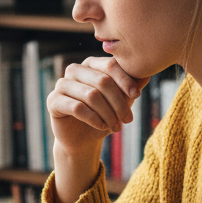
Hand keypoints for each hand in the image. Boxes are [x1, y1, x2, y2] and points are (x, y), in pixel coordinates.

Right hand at [48, 56, 149, 202]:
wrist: (84, 139)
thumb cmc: (105, 114)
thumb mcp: (123, 99)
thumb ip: (133, 85)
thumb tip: (148, 73)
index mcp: (91, 64)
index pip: (110, 65)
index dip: (125, 80)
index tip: (137, 95)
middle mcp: (74, 70)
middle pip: (102, 81)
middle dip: (118, 102)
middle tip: (128, 120)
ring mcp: (61, 84)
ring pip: (91, 95)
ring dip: (108, 113)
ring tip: (116, 127)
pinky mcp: (53, 101)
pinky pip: (77, 107)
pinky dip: (94, 119)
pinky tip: (102, 127)